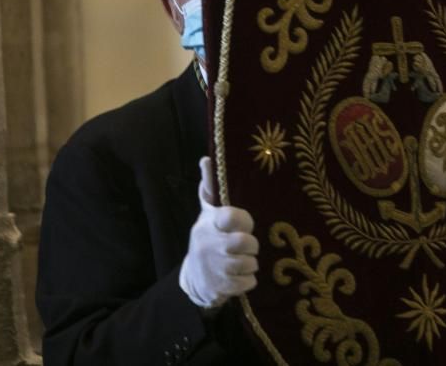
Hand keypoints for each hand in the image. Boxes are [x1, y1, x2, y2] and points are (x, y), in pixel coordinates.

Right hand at [179, 157, 258, 307]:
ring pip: (249, 264)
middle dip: (251, 246)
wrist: (195, 279)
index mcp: (210, 223)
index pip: (231, 216)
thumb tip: (206, 158)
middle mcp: (210, 244)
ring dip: (251, 264)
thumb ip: (210, 187)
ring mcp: (216, 267)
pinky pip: (248, 283)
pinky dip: (248, 281)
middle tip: (247, 246)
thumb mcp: (207, 213)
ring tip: (243, 260)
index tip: (245, 224)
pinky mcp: (222, 287)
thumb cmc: (208, 238)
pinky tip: (239, 276)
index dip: (243, 220)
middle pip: (245, 243)